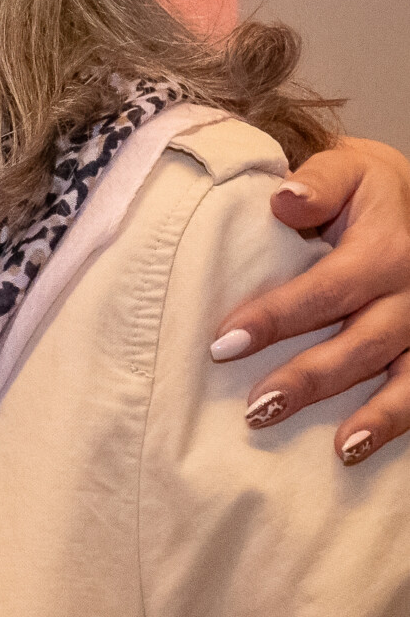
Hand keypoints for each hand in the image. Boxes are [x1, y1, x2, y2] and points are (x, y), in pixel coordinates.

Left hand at [211, 137, 409, 462]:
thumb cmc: (369, 188)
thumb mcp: (349, 165)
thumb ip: (318, 180)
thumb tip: (283, 200)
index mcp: (386, 245)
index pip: (327, 287)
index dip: (276, 316)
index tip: (224, 343)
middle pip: (361, 342)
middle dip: (308, 378)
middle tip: (255, 407)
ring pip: (400, 376)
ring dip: (366, 416)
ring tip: (332, 447)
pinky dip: (392, 423)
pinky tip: (353, 450)